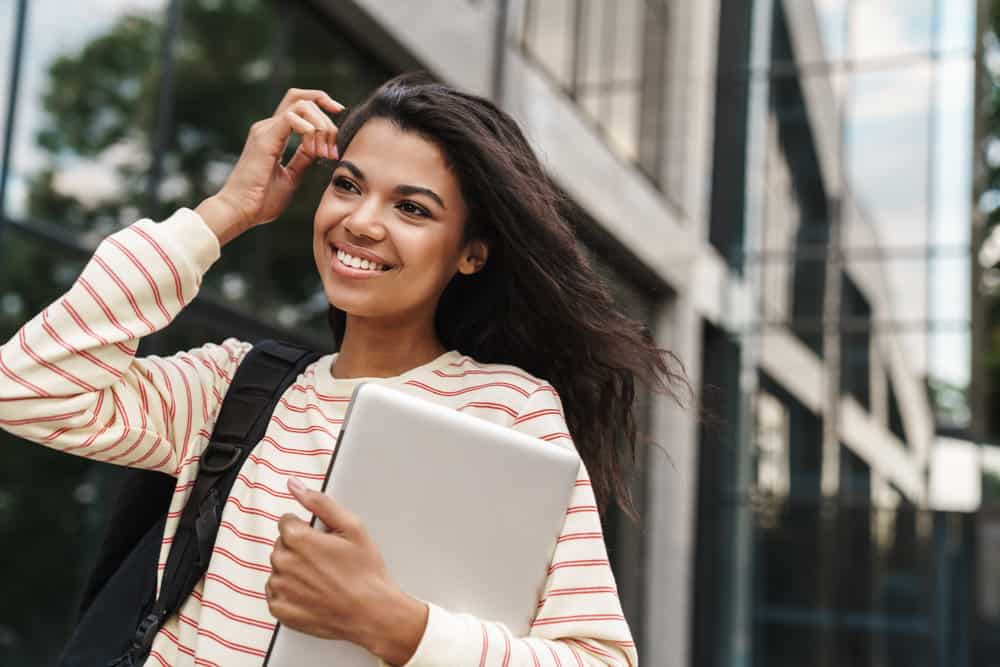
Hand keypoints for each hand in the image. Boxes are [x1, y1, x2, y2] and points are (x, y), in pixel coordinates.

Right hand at [197, 88, 343, 244]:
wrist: (239, 211)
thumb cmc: (261, 199)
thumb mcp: (292, 176)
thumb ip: (303, 159)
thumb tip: (320, 149)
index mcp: (273, 134)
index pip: (299, 104)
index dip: (322, 105)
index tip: (339, 124)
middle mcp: (268, 126)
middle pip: (302, 98)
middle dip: (327, 117)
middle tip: (333, 148)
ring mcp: (265, 130)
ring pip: (302, 104)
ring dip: (321, 125)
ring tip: (324, 153)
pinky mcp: (264, 138)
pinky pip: (292, 118)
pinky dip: (310, 131)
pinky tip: (314, 152)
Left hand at [266, 477, 428, 665]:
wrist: (373, 613)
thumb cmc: (366, 572)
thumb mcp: (352, 527)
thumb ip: (320, 502)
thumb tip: (295, 485)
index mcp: (298, 539)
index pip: (287, 522)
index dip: (308, 529)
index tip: (323, 541)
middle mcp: (283, 563)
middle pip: (282, 545)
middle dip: (300, 548)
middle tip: (327, 560)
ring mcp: (280, 589)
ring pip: (279, 568)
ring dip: (294, 570)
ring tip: (322, 578)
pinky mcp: (280, 610)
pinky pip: (276, 593)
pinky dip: (290, 592)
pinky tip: (313, 592)